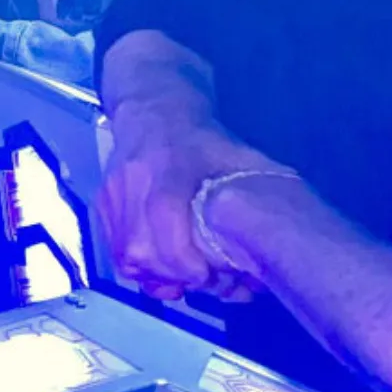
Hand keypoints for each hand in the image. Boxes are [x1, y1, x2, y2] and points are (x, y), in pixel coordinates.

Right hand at [100, 71, 269, 304]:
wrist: (155, 112)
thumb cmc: (201, 139)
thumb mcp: (238, 158)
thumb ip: (261, 193)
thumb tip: (288, 236)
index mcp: (171, 165)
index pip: (163, 213)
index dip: (182, 255)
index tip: (206, 274)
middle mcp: (135, 179)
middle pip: (140, 246)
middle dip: (174, 275)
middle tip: (204, 280)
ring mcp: (114, 193)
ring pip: (126, 255)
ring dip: (157, 276)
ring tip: (184, 278)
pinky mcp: (103, 203)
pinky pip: (115, 251)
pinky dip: (140, 269)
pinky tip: (162, 269)